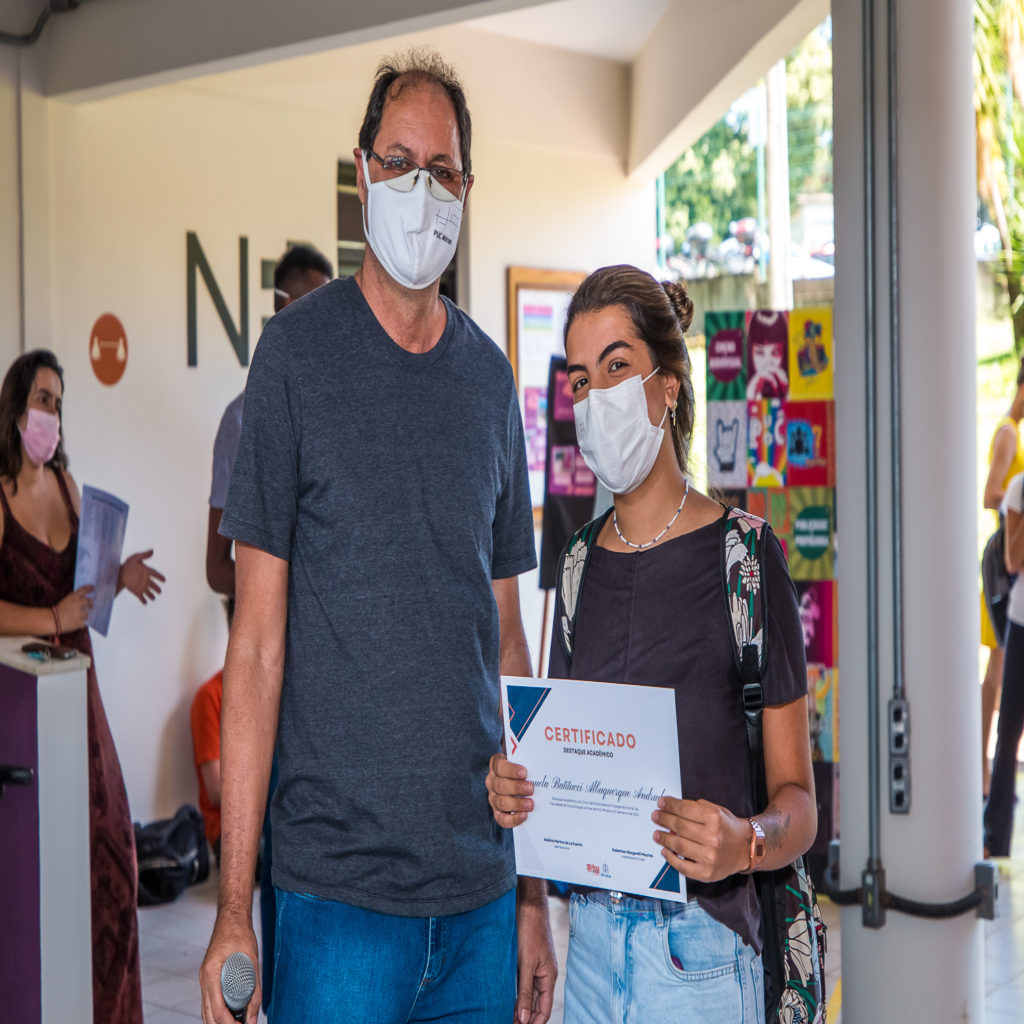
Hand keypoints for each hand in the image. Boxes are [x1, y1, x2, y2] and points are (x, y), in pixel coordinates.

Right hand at [56, 585, 93, 631]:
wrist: (52, 620)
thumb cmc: (58, 610)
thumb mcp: (66, 600)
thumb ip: (75, 598)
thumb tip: (85, 597)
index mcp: (74, 597)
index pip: (84, 590)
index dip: (89, 588)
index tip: (93, 588)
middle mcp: (79, 603)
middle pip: (89, 601)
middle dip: (90, 604)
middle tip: (90, 606)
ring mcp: (80, 613)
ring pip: (87, 614)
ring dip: (83, 616)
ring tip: (75, 617)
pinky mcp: (80, 622)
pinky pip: (84, 622)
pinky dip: (80, 623)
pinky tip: (74, 623)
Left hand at [118, 550, 164, 603]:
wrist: (120, 573)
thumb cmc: (128, 564)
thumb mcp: (134, 558)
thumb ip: (143, 555)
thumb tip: (152, 550)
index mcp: (147, 571)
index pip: (155, 574)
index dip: (159, 577)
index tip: (164, 580)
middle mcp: (146, 579)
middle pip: (153, 585)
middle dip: (156, 588)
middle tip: (159, 591)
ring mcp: (142, 586)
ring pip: (148, 592)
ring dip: (151, 595)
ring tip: (153, 598)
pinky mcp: (137, 591)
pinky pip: (141, 596)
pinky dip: (143, 600)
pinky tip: (145, 603)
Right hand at [199, 907, 259, 1023]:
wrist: (231, 917)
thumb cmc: (242, 935)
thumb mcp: (253, 962)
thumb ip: (255, 990)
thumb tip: (254, 1018)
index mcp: (211, 973)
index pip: (217, 1009)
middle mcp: (204, 979)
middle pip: (208, 1015)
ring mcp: (204, 979)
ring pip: (206, 1011)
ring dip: (219, 1021)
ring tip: (238, 1023)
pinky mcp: (208, 978)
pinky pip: (209, 1002)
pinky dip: (217, 1013)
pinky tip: (230, 1017)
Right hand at [486, 752, 533, 826]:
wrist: (519, 782)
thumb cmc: (524, 769)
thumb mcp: (524, 761)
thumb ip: (529, 761)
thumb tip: (544, 762)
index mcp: (497, 766)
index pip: (499, 766)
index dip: (510, 770)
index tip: (524, 772)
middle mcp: (492, 782)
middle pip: (500, 785)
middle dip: (516, 788)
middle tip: (531, 789)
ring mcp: (494, 798)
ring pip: (501, 802)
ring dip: (516, 804)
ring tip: (530, 804)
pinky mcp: (498, 812)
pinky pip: (502, 818)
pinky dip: (513, 819)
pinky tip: (524, 815)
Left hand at [515, 881, 555, 1023]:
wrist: (528, 905)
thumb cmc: (530, 931)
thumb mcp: (526, 964)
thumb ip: (524, 991)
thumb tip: (523, 1018)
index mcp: (548, 977)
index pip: (543, 1009)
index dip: (533, 1023)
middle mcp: (543, 974)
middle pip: (536, 1003)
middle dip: (525, 1017)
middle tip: (509, 1023)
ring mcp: (535, 966)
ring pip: (528, 993)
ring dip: (519, 1005)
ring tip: (506, 1016)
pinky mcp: (526, 959)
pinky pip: (522, 981)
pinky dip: (515, 992)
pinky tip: (506, 998)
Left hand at [651, 796, 748, 883]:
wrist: (745, 849)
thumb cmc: (727, 827)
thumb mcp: (716, 810)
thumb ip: (695, 808)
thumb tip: (671, 809)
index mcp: (715, 819)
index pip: (685, 809)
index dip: (670, 805)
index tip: (661, 803)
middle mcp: (712, 837)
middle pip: (679, 826)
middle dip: (664, 819)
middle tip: (655, 816)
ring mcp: (709, 856)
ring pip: (678, 845)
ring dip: (664, 838)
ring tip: (656, 834)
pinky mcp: (707, 873)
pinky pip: (683, 866)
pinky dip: (670, 858)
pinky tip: (664, 851)